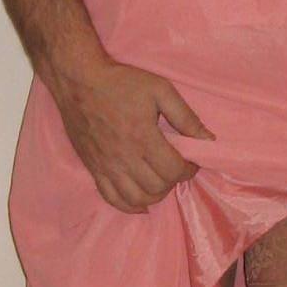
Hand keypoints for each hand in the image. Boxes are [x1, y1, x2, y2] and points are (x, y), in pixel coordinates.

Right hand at [51, 56, 216, 213]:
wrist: (78, 81)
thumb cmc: (121, 82)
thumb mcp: (160, 90)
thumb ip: (186, 117)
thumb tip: (209, 140)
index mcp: (143, 138)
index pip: (173, 171)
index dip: (188, 170)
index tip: (191, 161)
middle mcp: (124, 158)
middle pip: (157, 188)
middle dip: (173, 181)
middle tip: (174, 167)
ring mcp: (106, 166)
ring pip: (137, 199)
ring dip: (155, 195)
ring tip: (159, 181)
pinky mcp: (93, 168)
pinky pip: (112, 199)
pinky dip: (130, 206)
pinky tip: (141, 200)